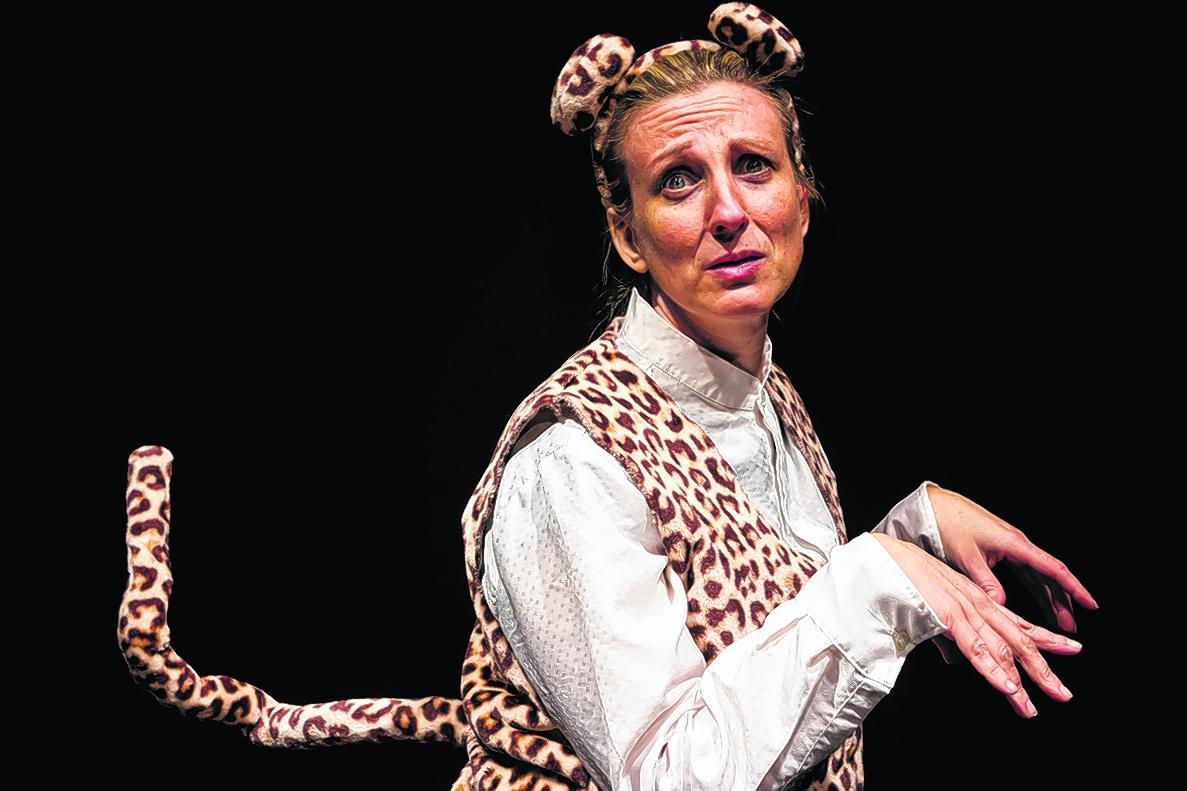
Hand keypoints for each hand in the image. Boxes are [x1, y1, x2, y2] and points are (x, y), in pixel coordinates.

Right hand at [870, 532, 1080, 717]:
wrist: (880, 559)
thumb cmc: (901, 583)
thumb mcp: (929, 615)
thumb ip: (945, 638)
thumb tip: (954, 661)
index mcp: (974, 600)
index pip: (1017, 622)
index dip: (1045, 637)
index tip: (1072, 649)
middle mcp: (976, 603)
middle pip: (1018, 640)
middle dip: (1043, 669)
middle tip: (1064, 694)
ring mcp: (964, 608)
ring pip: (1000, 648)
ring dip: (1020, 681)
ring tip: (1033, 708)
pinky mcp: (947, 614)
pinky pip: (975, 646)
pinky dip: (992, 669)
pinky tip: (1007, 688)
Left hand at [926, 484, 1098, 632]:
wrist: (936, 506)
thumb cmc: (948, 525)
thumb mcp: (966, 556)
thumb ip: (985, 581)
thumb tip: (1001, 605)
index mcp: (1014, 544)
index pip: (1052, 568)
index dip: (1073, 588)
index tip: (1090, 603)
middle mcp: (1017, 544)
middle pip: (1049, 576)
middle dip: (1063, 601)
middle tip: (1071, 627)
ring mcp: (1011, 547)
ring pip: (1038, 576)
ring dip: (1050, 598)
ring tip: (1060, 622)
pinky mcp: (1001, 550)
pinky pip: (1026, 572)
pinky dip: (1035, 589)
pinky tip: (1041, 602)